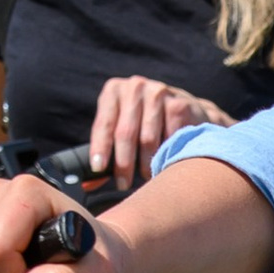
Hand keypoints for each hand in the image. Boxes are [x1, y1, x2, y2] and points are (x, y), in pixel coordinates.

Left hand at [89, 78, 225, 185]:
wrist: (185, 110)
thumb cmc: (146, 123)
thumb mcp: (123, 129)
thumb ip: (107, 153)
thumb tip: (88, 185)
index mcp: (113, 91)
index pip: (104, 123)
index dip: (100, 147)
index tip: (99, 168)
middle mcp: (134, 87)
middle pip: (125, 132)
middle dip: (123, 163)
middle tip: (123, 184)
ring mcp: (158, 93)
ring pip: (148, 139)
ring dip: (146, 164)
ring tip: (146, 177)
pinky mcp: (178, 104)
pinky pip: (169, 139)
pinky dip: (166, 156)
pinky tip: (166, 163)